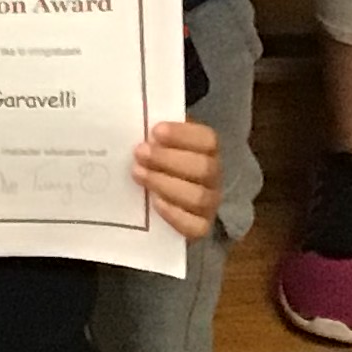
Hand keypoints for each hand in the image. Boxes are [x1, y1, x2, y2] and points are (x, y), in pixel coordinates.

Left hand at [134, 118, 223, 239]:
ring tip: (139, 174)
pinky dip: (174, 214)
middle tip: (140, 153)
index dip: (183, 135)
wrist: (164, 197)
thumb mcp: (161, 141)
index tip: (155, 131)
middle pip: (204, 168)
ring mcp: (210, 204)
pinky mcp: (201, 227)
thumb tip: (136, 124)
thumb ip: (155, 133)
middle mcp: (214, 176)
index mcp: (208, 149)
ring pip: (199, 197)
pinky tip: (154, 202)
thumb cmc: (160, 160)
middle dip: (168, 160)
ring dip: (166, 184)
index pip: (208, 139)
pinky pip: (195, 226)